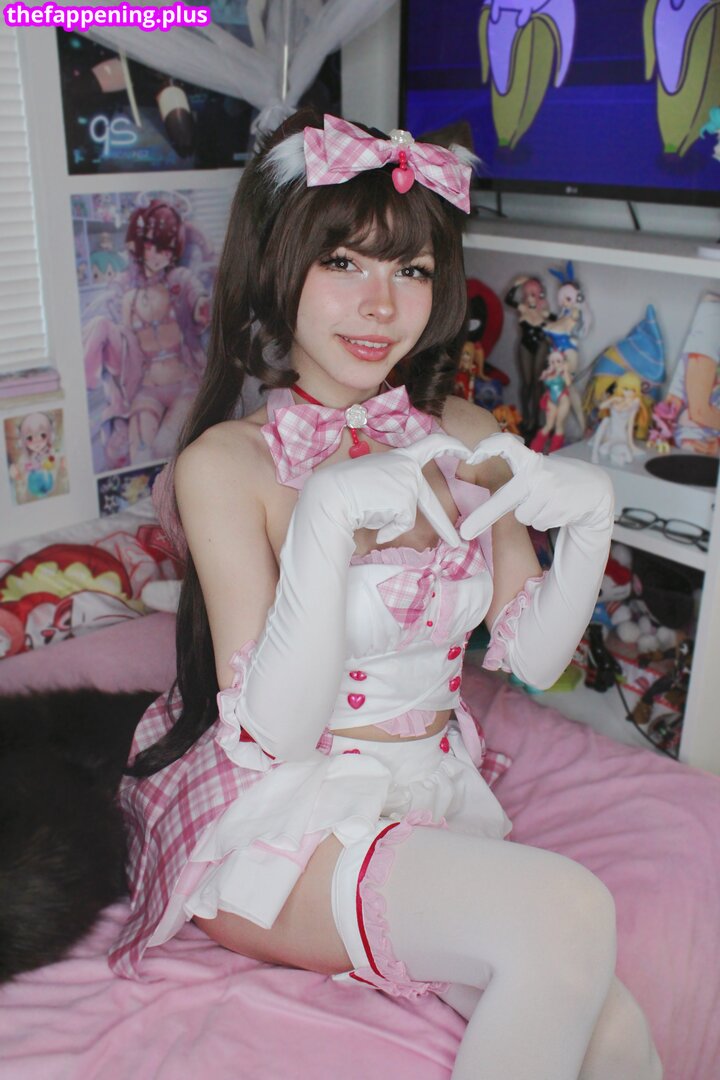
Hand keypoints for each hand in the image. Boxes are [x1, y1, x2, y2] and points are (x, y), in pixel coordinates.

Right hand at [303, 432, 469, 545]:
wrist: (330, 494)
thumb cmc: (346, 489)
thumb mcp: (377, 480)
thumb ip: (395, 486)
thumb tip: (404, 512)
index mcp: (401, 456)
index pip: (431, 445)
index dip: (452, 446)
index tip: (467, 451)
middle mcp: (408, 465)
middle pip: (427, 500)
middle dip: (441, 525)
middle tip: (457, 541)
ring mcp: (408, 481)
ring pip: (406, 515)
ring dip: (389, 521)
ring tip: (368, 510)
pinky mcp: (405, 498)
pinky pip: (401, 524)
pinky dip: (387, 528)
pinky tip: (371, 517)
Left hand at [458, 432, 613, 537]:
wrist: (596, 489)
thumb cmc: (557, 480)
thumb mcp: (539, 469)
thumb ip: (517, 476)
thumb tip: (488, 495)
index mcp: (530, 459)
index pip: (507, 445)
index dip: (490, 446)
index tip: (473, 456)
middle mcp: (538, 473)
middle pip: (504, 498)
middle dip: (483, 516)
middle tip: (465, 532)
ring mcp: (549, 491)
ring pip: (523, 516)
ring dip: (532, 513)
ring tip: (548, 502)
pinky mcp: (560, 507)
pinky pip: (538, 523)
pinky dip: (544, 520)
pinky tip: (558, 508)